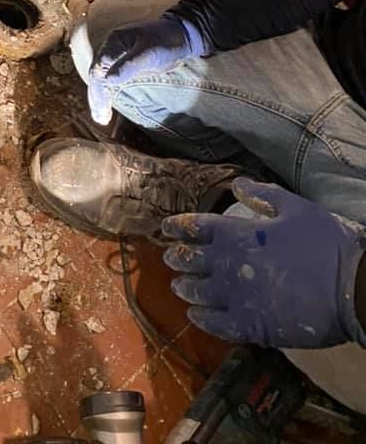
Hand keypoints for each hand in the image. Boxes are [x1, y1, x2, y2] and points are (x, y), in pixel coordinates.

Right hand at [87, 16, 200, 124]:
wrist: (182, 35)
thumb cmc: (167, 40)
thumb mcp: (150, 52)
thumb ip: (130, 65)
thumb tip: (108, 81)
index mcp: (114, 42)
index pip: (99, 68)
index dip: (99, 89)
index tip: (103, 107)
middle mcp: (112, 48)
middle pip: (97, 75)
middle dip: (97, 97)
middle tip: (101, 118)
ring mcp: (117, 57)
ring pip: (102, 79)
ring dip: (99, 98)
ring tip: (101, 118)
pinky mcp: (125, 66)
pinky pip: (111, 81)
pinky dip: (108, 94)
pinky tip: (108, 108)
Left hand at [162, 178, 365, 348]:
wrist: (351, 287)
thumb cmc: (324, 242)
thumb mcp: (294, 207)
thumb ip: (262, 195)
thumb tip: (237, 185)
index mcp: (237, 234)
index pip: (196, 228)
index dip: (178, 226)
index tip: (165, 227)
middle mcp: (228, 265)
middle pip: (190, 261)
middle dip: (176, 257)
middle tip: (169, 257)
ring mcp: (237, 298)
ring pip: (197, 294)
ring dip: (185, 288)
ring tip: (178, 286)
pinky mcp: (250, 326)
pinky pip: (216, 324)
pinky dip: (202, 319)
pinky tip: (195, 316)